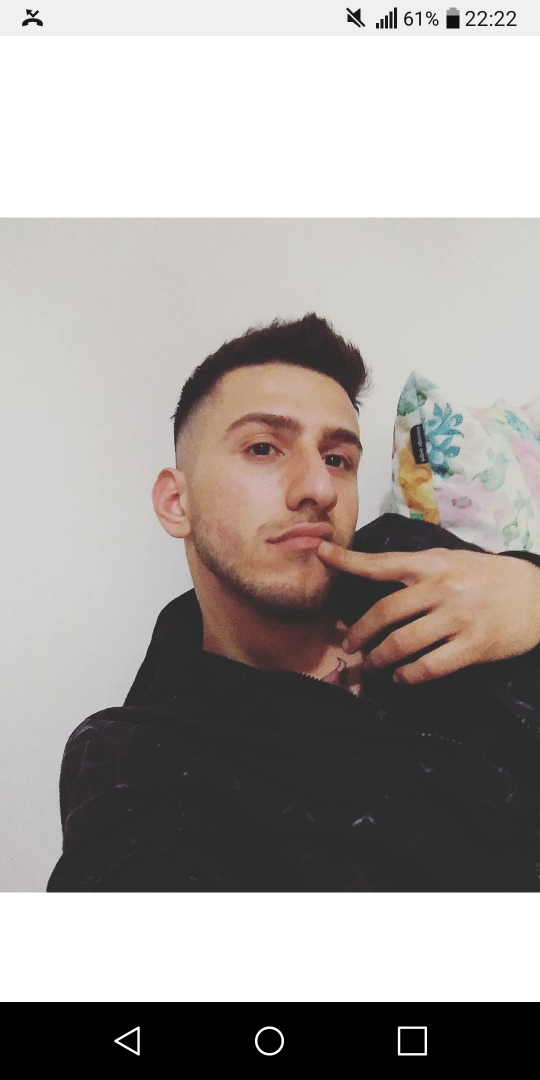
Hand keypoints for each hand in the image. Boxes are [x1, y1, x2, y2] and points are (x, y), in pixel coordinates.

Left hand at [316, 540, 539, 684]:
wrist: (537, 594)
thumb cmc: (487, 577)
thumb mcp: (452, 561)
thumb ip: (417, 570)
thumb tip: (374, 577)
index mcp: (433, 563)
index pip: (382, 562)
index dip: (348, 560)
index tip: (320, 554)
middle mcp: (441, 588)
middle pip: (384, 612)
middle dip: (359, 632)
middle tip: (349, 645)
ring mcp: (457, 618)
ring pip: (402, 644)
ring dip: (379, 659)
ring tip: (372, 665)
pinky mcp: (473, 646)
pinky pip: (430, 667)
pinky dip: (408, 676)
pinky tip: (402, 677)